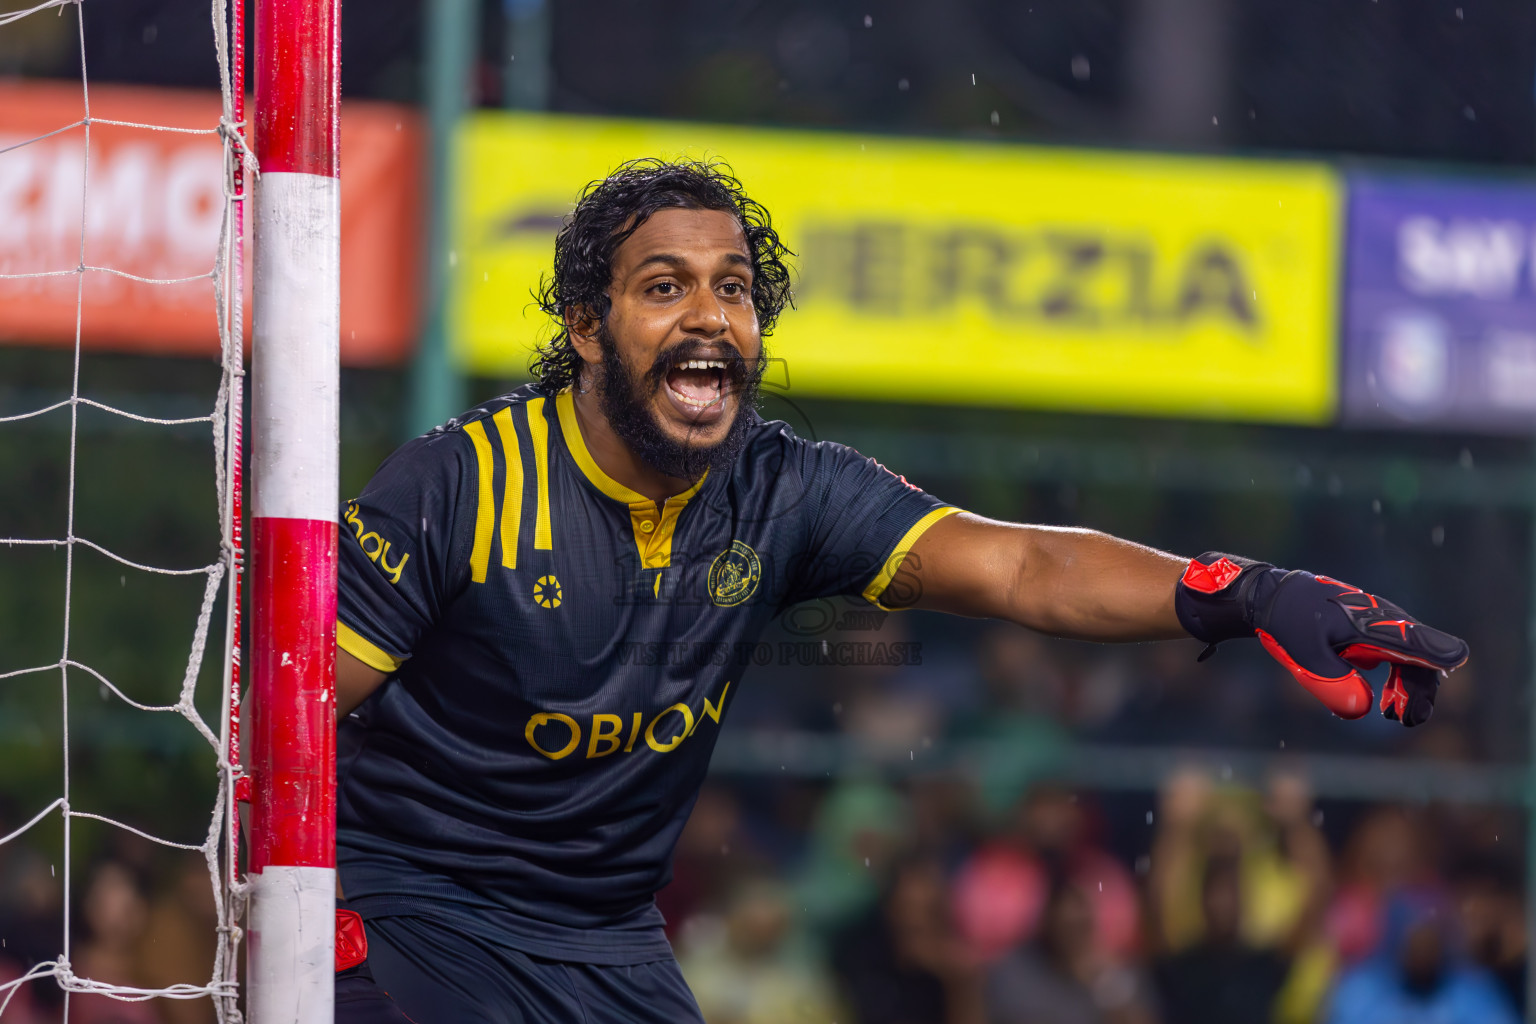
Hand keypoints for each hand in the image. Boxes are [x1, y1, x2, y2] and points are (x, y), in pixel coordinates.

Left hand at [1175, 553, 1467, 725]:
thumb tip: (1361, 710)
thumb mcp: (1303, 651)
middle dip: (1420, 692)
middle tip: (1406, 720)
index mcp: (1375, 623)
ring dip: (1408, 689)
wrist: (1270, 598)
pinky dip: (1395, 682)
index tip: (1443, 677)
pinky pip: (1393, 658)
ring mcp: (1378, 628)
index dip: (1438, 659)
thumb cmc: (1288, 619)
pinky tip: (1380, 704)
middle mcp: (1385, 622)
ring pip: (1410, 661)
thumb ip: (1331, 680)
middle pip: (1422, 659)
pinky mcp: (1368, 635)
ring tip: (1394, 716)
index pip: (1421, 641)